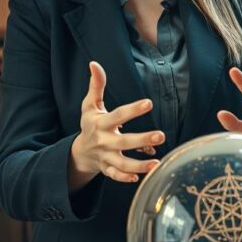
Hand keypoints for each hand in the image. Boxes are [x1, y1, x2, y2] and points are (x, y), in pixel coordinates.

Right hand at [70, 61, 163, 183]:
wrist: (79, 152)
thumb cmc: (90, 125)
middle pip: (124, 142)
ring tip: (157, 163)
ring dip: (139, 165)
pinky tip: (141, 177)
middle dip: (142, 139)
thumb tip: (94, 63)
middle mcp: (104, 141)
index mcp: (101, 123)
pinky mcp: (108, 170)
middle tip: (162, 135)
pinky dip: (126, 178)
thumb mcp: (90, 105)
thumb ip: (96, 86)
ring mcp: (106, 157)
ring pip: (123, 163)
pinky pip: (117, 176)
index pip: (118, 115)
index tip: (149, 103)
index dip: (133, 109)